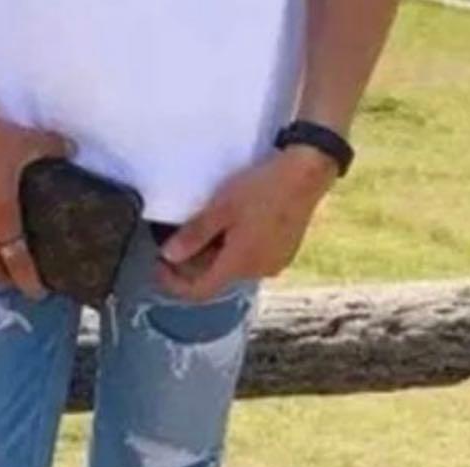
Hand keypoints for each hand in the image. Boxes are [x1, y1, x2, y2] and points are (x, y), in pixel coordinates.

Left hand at [157, 146, 338, 301]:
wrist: (309, 171)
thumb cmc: (264, 187)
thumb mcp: (221, 208)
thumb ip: (194, 235)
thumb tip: (169, 256)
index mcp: (238, 265)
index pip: (198, 291)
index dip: (173, 284)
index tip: (160, 267)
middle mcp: (257, 272)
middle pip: (215, 279)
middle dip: (194, 264)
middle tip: (180, 239)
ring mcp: (273, 264)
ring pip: (233, 268)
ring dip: (216, 255)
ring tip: (209, 227)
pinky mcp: (284, 252)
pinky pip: (251, 259)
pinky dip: (236, 250)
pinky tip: (234, 226)